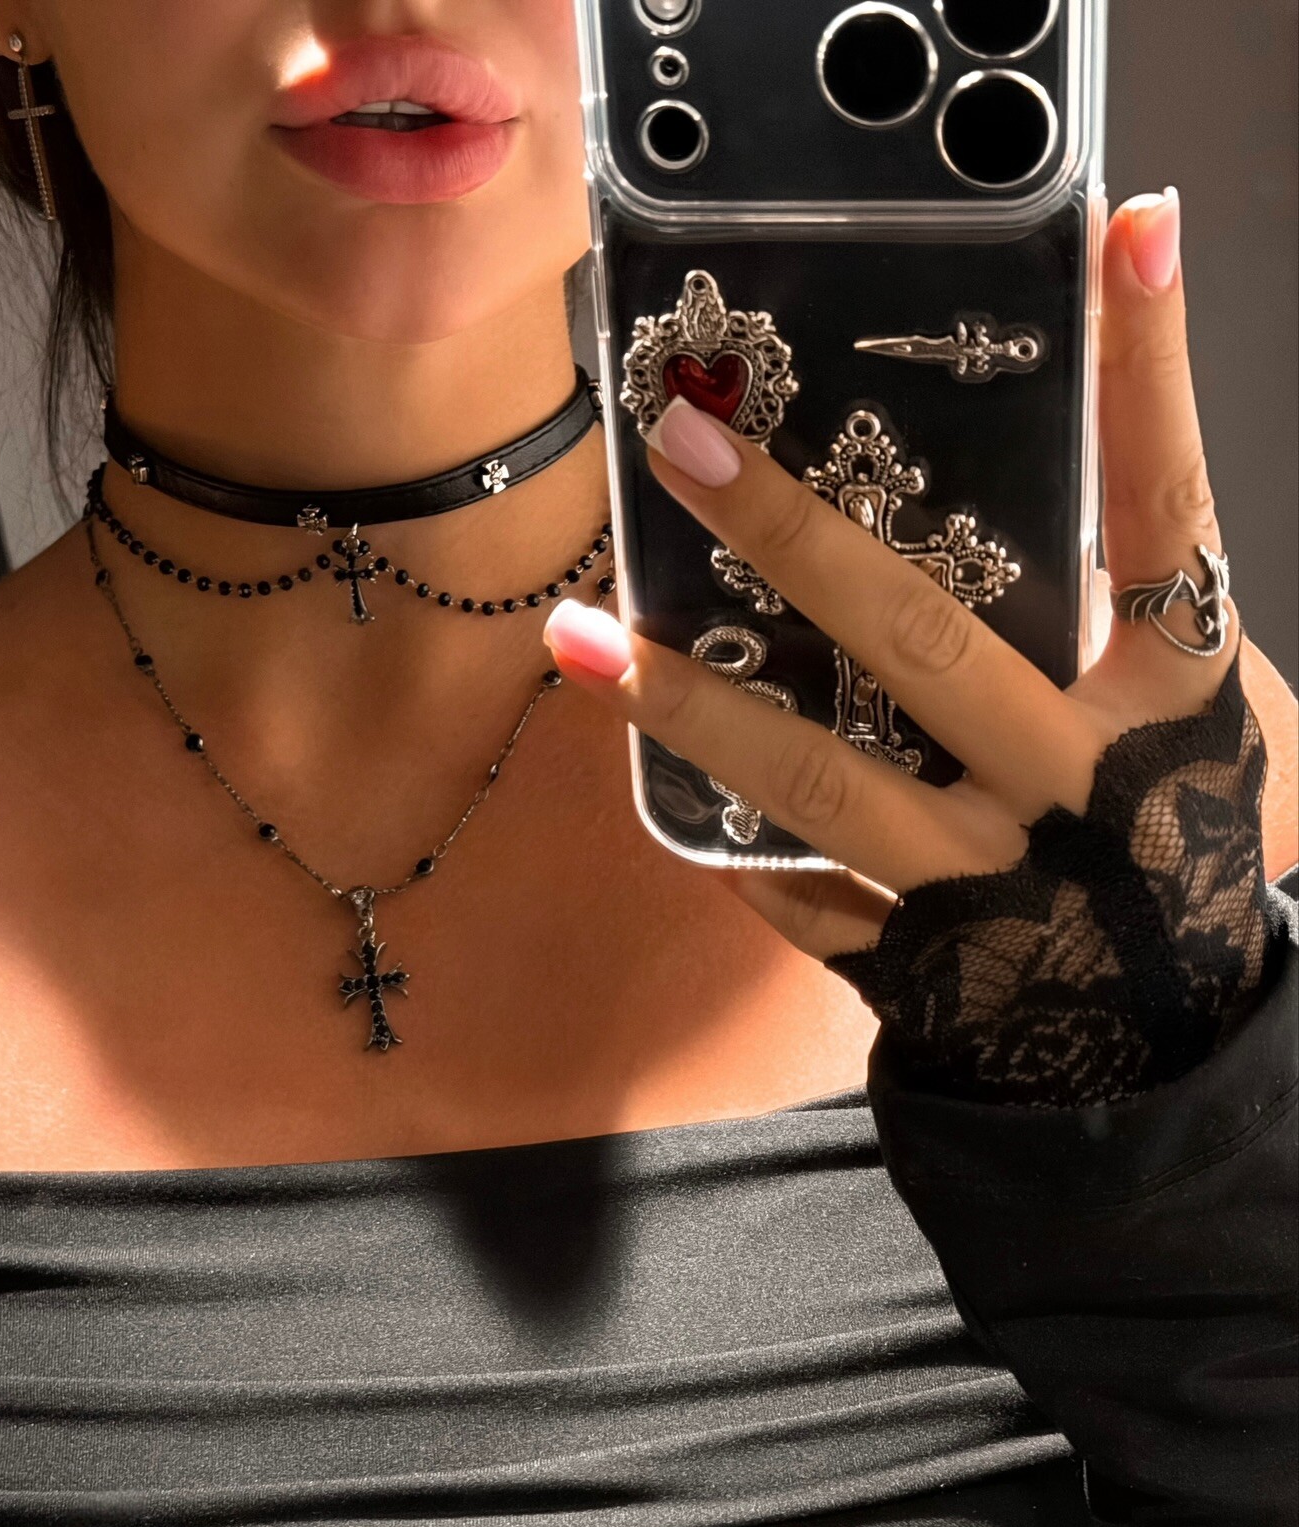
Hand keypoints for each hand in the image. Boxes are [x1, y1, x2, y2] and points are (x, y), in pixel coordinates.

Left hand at [541, 193, 1298, 1103]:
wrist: (1163, 1051)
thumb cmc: (1171, 847)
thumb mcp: (1186, 727)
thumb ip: (1114, 627)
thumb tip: (1018, 494)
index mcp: (1173, 704)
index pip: (1164, 516)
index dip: (1148, 378)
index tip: (1120, 233)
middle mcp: (1077, 788)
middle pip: (929, 643)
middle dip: (800, 538)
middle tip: (682, 439)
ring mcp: (986, 886)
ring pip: (827, 786)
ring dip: (696, 707)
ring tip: (582, 636)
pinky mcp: (919, 964)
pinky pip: (803, 898)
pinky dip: (728, 842)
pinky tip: (645, 781)